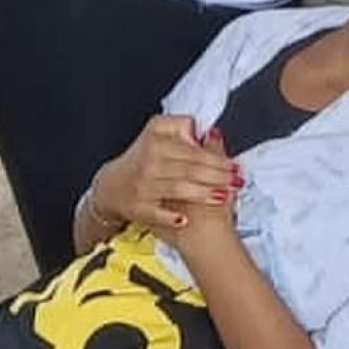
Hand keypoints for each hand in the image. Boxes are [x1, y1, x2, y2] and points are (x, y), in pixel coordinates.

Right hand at [90, 115, 240, 233]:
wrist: (112, 186)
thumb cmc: (143, 158)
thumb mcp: (157, 133)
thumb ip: (181, 128)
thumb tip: (210, 132)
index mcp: (156, 142)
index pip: (194, 152)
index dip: (217, 159)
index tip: (234, 166)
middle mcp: (149, 163)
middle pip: (190, 170)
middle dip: (218, 176)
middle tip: (237, 181)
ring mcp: (142, 186)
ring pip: (178, 189)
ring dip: (203, 194)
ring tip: (224, 196)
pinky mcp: (137, 208)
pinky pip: (155, 213)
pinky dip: (169, 217)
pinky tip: (185, 220)